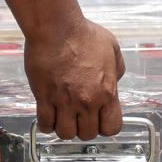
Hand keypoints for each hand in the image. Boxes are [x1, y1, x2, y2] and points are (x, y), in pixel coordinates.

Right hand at [24, 18, 124, 139]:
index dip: (104, 126)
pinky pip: (45, 124)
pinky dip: (47, 123)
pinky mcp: (44, 97)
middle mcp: (88, 101)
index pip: (112, 128)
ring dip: (64, 127)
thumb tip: (114, 81)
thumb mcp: (112, 49)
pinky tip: (48, 114)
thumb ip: (116, 70)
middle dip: (83, 127)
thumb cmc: (82, 33)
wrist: (56, 26)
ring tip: (62, 116)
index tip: (99, 120)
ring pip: (65, 134)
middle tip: (78, 116)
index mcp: (107, 92)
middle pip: (87, 134)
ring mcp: (65, 101)